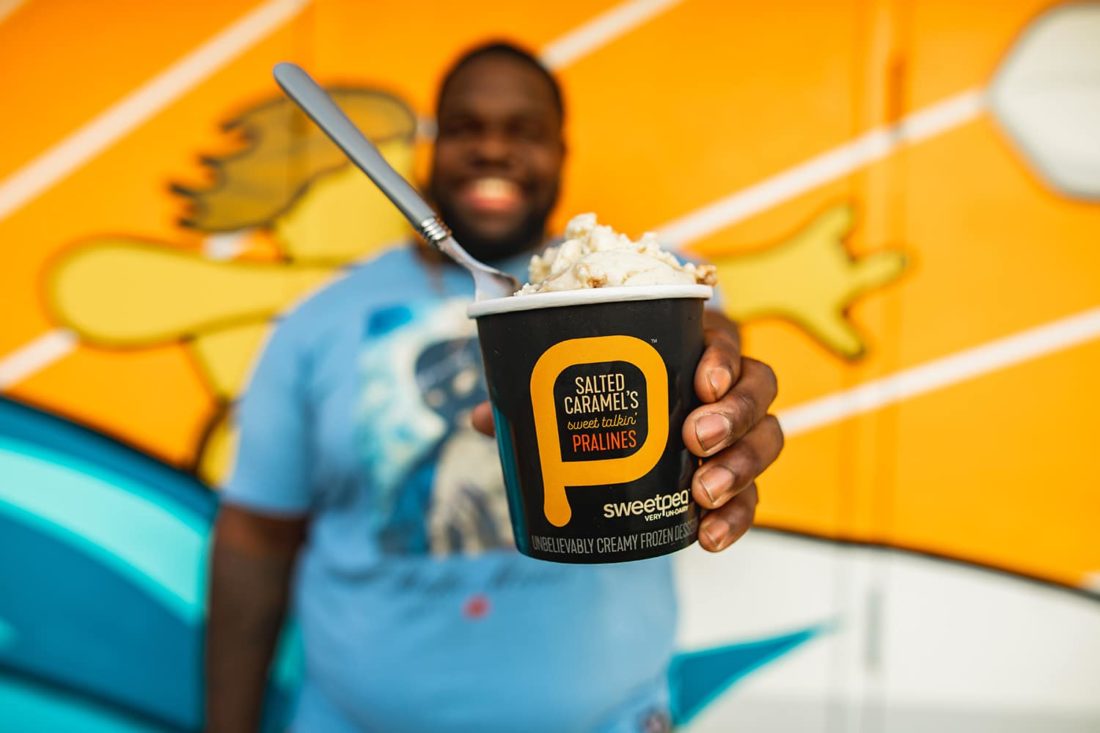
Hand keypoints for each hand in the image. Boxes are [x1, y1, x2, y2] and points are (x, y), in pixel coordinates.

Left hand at [470, 310, 782, 552]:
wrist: (622, 420)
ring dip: (741, 467)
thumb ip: (535, 394)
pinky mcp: (735, 477)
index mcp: (692, 344)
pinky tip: (710, 538)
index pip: (725, 339)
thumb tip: (483, 419)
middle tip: (696, 439)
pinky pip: (752, 496)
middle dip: (735, 415)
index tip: (703, 379)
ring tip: (703, 493)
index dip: (724, 356)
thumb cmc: (603, 387)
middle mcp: (726, 384)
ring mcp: (736, 432)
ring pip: (766, 440)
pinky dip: (736, 518)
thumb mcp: (574, 381)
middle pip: (759, 388)